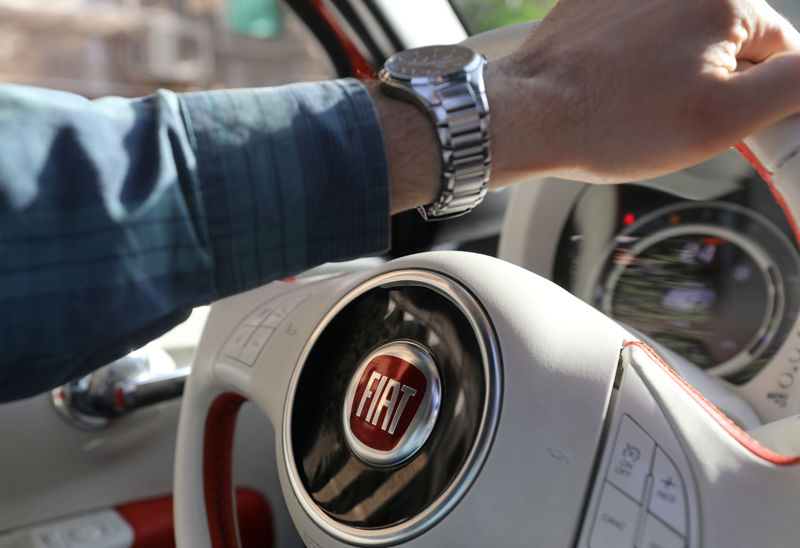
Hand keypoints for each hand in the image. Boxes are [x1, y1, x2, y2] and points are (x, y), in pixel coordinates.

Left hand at [488, 0, 799, 184]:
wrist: (525, 118)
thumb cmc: (610, 122)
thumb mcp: (723, 118)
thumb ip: (792, 86)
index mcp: (722, 0)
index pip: (780, 51)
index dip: (756, 99)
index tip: (728, 122)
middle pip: (727, 43)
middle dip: (710, 86)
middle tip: (670, 121)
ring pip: (680, 42)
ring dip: (669, 77)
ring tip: (634, 109)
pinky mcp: (595, 4)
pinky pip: (636, 36)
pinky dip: (632, 64)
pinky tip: (613, 92)